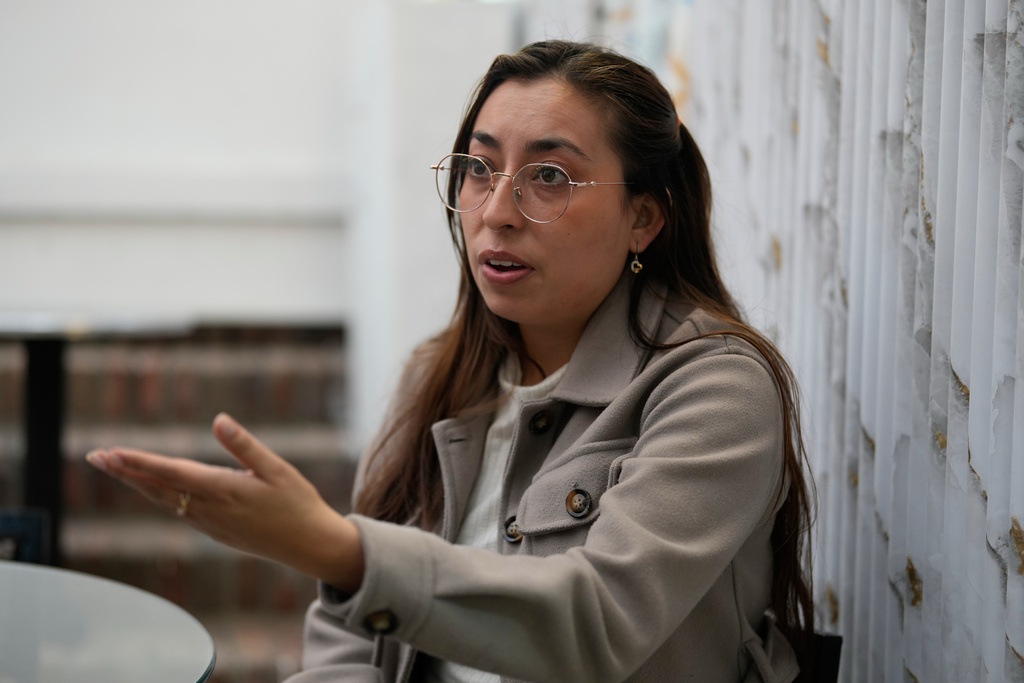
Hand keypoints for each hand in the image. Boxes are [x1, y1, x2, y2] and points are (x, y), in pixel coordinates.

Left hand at [86, 413, 363, 592]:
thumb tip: (218, 420)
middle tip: (95, 456)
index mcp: (224, 490)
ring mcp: (210, 523)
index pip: (172, 473)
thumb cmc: (298, 503)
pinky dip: (158, 495)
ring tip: (115, 467)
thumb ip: (245, 446)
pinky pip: (178, 509)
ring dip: (138, 483)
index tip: (111, 452)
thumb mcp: (277, 469)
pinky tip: (151, 488)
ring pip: (164, 500)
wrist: (309, 545)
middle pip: (157, 488)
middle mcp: (210, 509)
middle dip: (125, 471)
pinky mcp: (216, 531)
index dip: (139, 463)